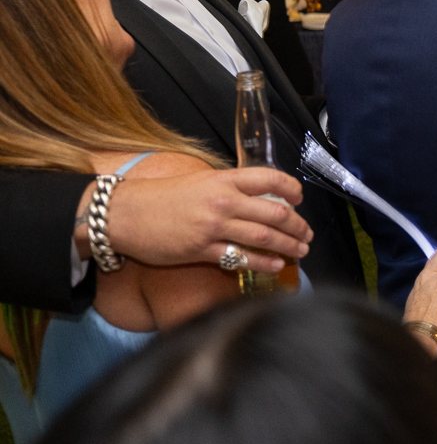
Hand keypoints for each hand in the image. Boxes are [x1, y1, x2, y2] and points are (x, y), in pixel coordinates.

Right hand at [90, 167, 312, 273]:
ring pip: (264, 236)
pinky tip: (277, 265)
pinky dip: (264, 262)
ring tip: (300, 250)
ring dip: (288, 244)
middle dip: (298, 225)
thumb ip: (230, 188)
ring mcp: (213, 227)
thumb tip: (261, 197)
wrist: (123, 214)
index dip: (292, 188)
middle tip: (307, 233)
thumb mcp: (200, 182)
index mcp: (224, 180)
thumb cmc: (161, 198)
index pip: (270, 178)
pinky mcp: (201, 250)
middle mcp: (223, 201)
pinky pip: (241, 258)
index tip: (300, 199)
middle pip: (275, 212)